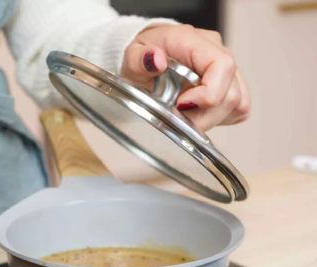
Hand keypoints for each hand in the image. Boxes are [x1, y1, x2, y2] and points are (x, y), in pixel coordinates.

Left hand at [121, 25, 250, 131]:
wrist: (149, 58)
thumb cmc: (143, 58)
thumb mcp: (132, 57)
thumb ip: (140, 59)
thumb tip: (156, 60)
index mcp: (194, 42)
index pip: (222, 66)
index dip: (208, 94)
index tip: (181, 105)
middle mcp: (217, 52)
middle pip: (231, 93)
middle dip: (203, 116)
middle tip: (178, 118)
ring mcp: (226, 70)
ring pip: (238, 103)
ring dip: (212, 119)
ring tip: (187, 117)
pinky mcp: (230, 85)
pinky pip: (239, 108)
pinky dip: (221, 118)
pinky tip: (200, 115)